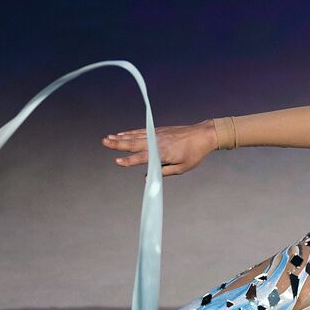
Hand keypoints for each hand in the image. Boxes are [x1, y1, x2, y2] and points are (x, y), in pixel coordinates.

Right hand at [101, 120, 218, 175]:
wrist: (204, 135)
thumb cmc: (195, 153)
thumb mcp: (182, 168)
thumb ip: (164, 172)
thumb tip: (148, 178)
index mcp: (164, 153)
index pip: (143, 157)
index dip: (130, 161)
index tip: (118, 162)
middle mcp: (158, 142)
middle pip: (135, 143)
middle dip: (118, 143)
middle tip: (104, 142)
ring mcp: (158, 134)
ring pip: (136, 135)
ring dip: (121, 137)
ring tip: (108, 138)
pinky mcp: (160, 130)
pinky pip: (142, 131)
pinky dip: (131, 132)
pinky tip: (122, 133)